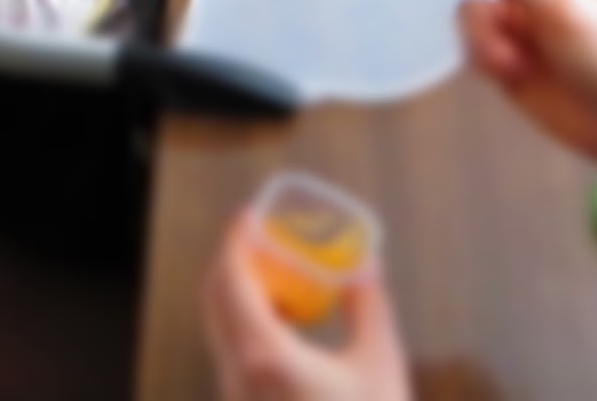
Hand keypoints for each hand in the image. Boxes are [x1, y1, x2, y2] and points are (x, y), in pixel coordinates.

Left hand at [203, 215, 408, 400]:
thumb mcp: (381, 365)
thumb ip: (370, 308)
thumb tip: (365, 266)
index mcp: (263, 354)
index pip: (231, 280)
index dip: (235, 240)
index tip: (248, 214)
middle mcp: (236, 374)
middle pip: (215, 301)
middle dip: (233, 262)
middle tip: (261, 238)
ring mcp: (234, 398)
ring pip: (221, 331)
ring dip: (240, 295)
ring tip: (279, 277)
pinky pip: (233, 355)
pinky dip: (248, 326)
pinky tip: (286, 326)